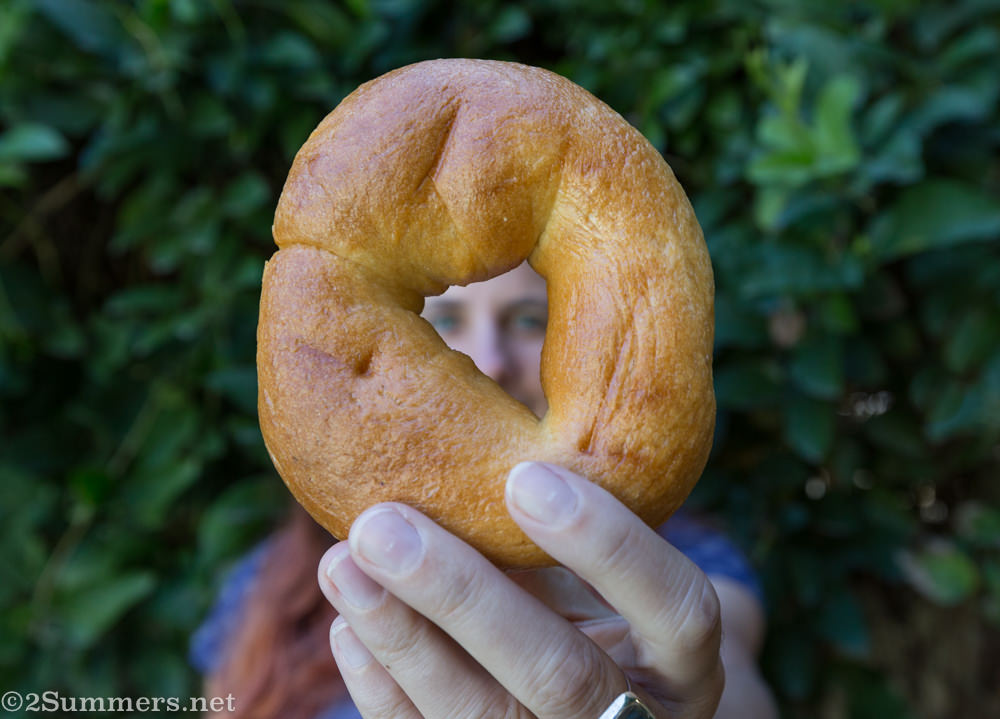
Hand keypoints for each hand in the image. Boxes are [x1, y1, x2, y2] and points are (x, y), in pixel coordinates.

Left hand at [317, 461, 724, 717]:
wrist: (615, 697)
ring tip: (344, 561)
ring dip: (401, 636)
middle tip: (382, 524)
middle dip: (460, 596)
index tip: (524, 475)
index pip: (676, 608)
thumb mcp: (618, 570)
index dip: (607, 543)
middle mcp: (637, 717)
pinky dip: (382, 685)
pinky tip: (349, 624)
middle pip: (557, 673)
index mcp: (684, 659)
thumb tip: (472, 437)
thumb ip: (575, 530)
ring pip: (483, 716)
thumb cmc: (612, 608)